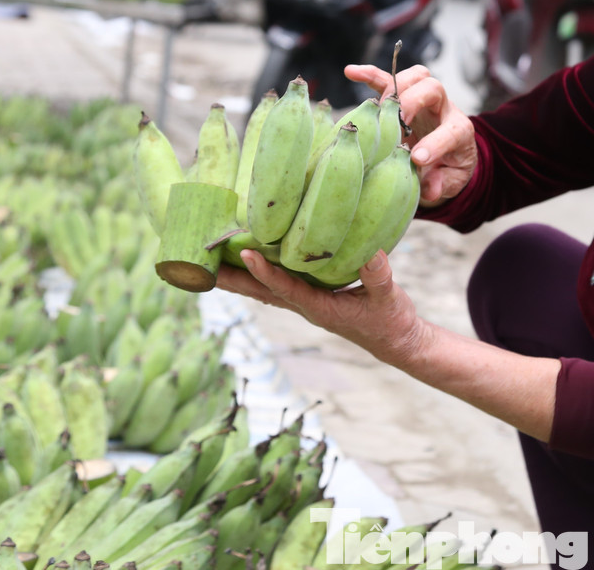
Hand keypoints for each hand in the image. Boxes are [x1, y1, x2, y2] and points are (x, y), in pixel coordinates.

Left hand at [214, 249, 430, 368]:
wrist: (396, 342)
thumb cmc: (392, 320)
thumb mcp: (390, 298)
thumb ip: (379, 276)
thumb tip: (371, 252)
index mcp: (321, 308)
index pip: (287, 289)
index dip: (266, 273)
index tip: (245, 254)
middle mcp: (306, 306)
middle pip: (260, 293)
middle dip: (231, 279)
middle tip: (197, 264)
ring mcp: (305, 303)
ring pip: (263, 290)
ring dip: (236, 277)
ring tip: (207, 260)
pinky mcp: (311, 298)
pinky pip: (276, 284)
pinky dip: (256, 273)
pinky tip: (243, 260)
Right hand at [344, 63, 476, 206]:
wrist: (447, 154)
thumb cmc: (448, 168)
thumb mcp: (451, 181)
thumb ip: (442, 184)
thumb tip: (429, 188)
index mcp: (459, 132)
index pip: (452, 131)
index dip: (435, 143)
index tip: (416, 158)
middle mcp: (443, 109)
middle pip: (433, 89)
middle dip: (412, 103)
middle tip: (395, 123)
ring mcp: (423, 98)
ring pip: (416, 76)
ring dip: (394, 85)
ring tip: (376, 105)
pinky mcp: (403, 95)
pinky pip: (387, 78)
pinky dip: (370, 75)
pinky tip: (351, 73)